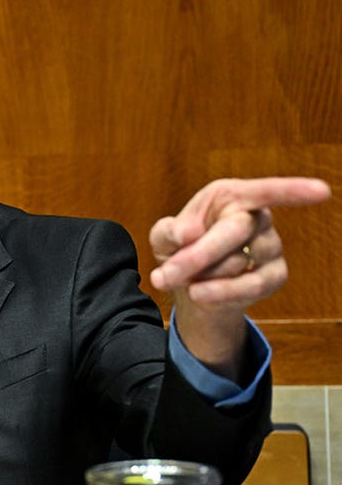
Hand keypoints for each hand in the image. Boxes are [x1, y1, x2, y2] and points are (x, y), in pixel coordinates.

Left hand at [149, 177, 330, 375]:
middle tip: (163, 276)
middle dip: (195, 256)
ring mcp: (270, 246)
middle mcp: (257, 217)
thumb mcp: (162, 238)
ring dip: (202, 277)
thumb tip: (187, 233)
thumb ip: (167, 230)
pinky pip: (250, 287)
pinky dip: (219, 294)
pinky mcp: (275, 275)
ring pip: (235, 263)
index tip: (321, 192)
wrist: (191, 287)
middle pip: (235, 230)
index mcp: (231, 197)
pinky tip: (201, 293)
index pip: (264, 191)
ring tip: (188, 278)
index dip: (292, 191)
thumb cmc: (180, 249)